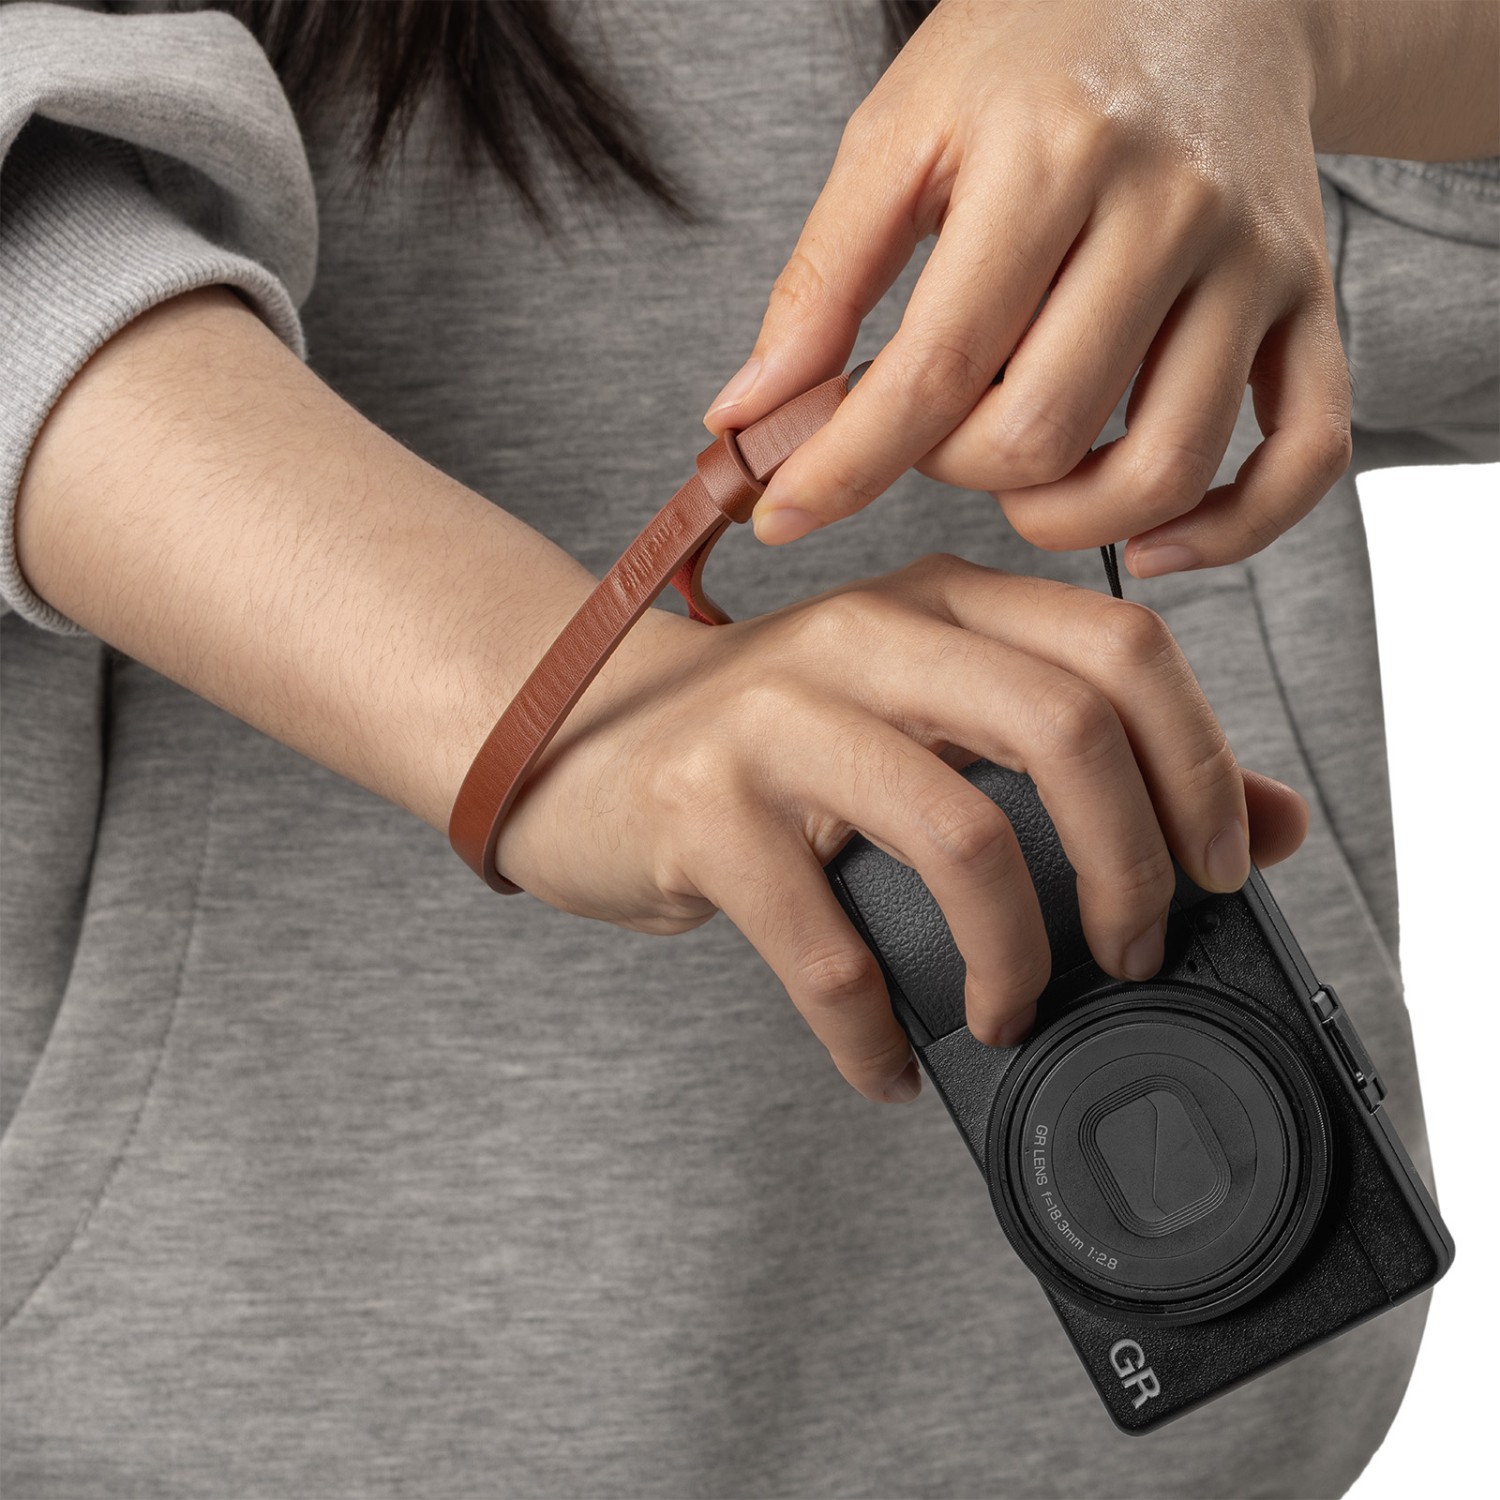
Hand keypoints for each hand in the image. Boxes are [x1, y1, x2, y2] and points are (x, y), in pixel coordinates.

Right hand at [494, 554, 1308, 1102]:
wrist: (580, 736)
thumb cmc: (773, 742)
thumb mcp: (931, 714)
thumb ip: (1091, 750)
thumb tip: (1272, 822)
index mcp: (938, 602)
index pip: (1122, 651)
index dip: (1201, 768)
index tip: (1217, 873)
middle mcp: (866, 634)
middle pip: (1065, 730)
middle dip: (1131, 871)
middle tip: (1128, 956)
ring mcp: (777, 716)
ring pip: (960, 837)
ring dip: (1013, 960)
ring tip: (1005, 1015)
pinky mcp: (703, 810)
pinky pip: (826, 948)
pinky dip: (873, 1033)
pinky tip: (886, 1063)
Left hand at [702, 0, 1351, 577]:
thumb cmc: (1028, 60)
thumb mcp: (898, 137)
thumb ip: (820, 283)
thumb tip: (747, 418)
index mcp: (1050, 157)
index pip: (935, 369)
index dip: (845, 465)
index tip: (781, 517)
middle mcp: (1168, 209)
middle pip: (1042, 434)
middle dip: (953, 470)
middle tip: (932, 427)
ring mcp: (1254, 261)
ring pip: (1163, 468)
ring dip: (1063, 517)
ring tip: (1017, 472)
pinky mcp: (1309, 300)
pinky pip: (1305, 455)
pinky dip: (1228, 530)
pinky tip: (1150, 538)